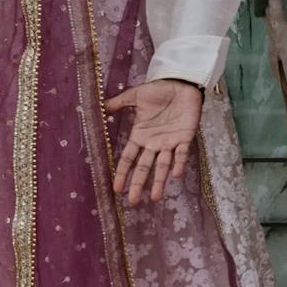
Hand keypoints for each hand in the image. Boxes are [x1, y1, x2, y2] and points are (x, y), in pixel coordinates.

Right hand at [105, 79, 202, 201]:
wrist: (181, 83)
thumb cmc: (159, 91)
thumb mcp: (136, 96)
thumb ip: (119, 103)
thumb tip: (101, 107)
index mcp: (140, 136)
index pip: (128, 159)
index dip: (123, 173)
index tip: (117, 189)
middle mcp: (153, 143)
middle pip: (144, 168)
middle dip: (139, 184)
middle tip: (134, 202)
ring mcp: (170, 142)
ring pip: (163, 165)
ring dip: (160, 181)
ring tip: (156, 198)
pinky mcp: (185, 137)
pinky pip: (182, 153)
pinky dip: (179, 163)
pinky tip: (176, 175)